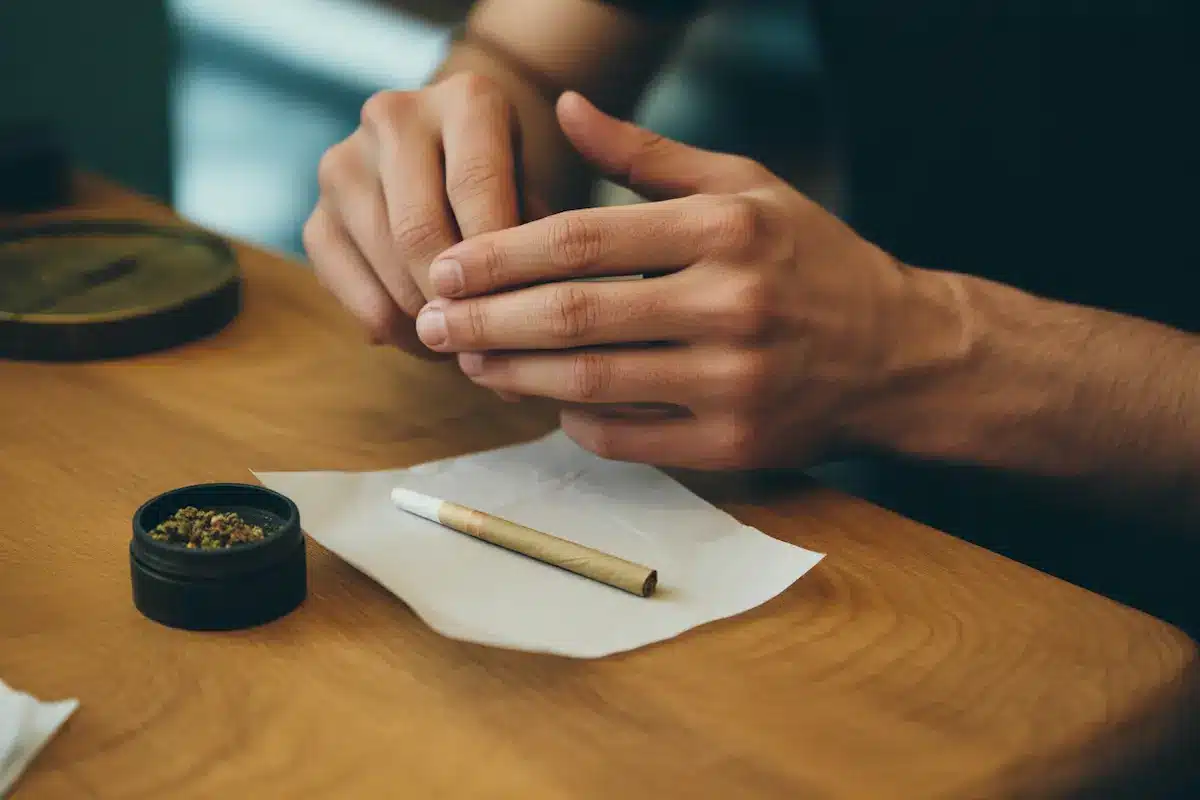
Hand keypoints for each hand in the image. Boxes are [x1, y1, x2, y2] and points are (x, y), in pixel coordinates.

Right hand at [302, 73, 536, 356]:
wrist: (455, 168)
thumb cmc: (512, 192)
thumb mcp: (539, 202)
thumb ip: (535, 251)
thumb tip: (522, 328)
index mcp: (466, 99)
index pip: (475, 185)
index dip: (495, 261)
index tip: (519, 315)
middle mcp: (394, 116)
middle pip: (419, 229)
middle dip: (456, 300)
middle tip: (489, 348)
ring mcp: (343, 164)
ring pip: (385, 265)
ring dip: (428, 322)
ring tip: (466, 351)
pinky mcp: (315, 220)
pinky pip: (352, 293)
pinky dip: (395, 330)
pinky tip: (427, 341)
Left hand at [410, 92, 947, 469]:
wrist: (899, 353)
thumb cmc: (810, 260)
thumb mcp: (744, 186)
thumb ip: (646, 155)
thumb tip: (564, 108)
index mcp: (724, 229)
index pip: (583, 240)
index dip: (500, 255)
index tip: (447, 268)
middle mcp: (731, 305)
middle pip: (573, 316)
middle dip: (486, 322)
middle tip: (432, 324)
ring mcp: (734, 382)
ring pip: (591, 382)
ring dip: (515, 376)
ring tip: (469, 363)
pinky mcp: (734, 444)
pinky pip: (627, 438)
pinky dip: (576, 420)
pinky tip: (548, 401)